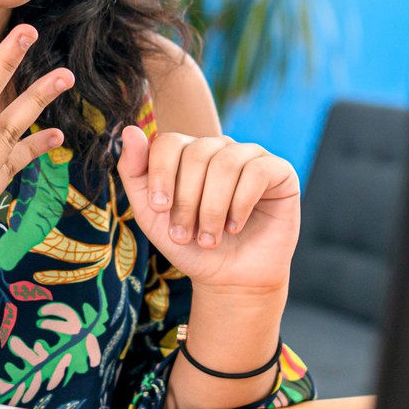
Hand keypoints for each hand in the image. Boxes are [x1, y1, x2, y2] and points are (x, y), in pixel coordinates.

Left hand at [117, 125, 298, 295]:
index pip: (170, 142)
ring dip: (212, 207)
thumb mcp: (151, 213)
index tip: (160, 208)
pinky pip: (257, 172)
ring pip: (226, 163)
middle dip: (187, 200)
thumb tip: (129, 130)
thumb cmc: (190, 244)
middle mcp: (220, 148)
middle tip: (185, 235)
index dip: (162, 174)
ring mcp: (251, 157)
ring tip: (209, 238)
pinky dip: (241, 204)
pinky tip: (235, 227)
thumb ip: (135, 172)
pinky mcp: (279, 172)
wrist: (229, 279)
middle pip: (198, 153)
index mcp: (189, 152)